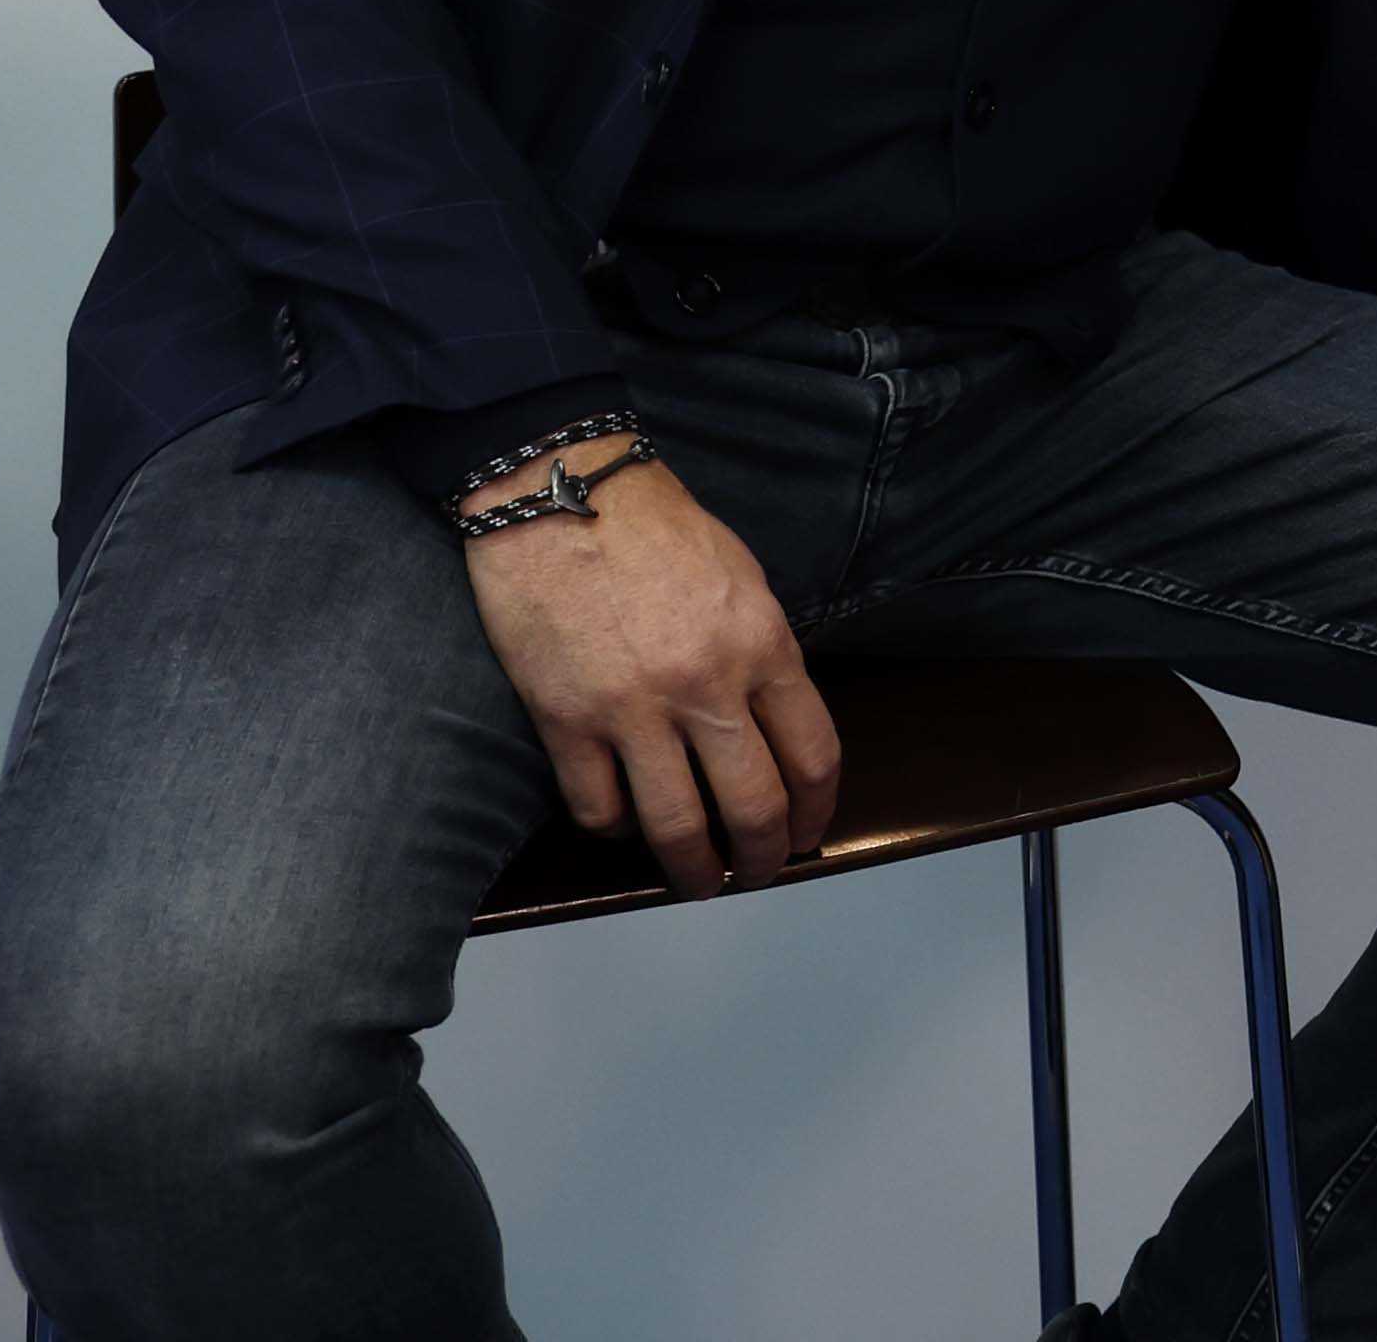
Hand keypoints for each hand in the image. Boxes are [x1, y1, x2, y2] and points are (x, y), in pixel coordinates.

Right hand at [460, 454, 840, 894]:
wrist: (560, 492)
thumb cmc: (658, 527)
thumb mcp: (742, 578)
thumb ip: (763, 651)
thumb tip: (774, 720)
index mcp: (763, 645)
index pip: (813, 754)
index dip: (816, 809)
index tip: (808, 832)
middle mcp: (706, 687)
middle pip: (753, 806)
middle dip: (763, 857)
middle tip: (757, 875)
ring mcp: (633, 711)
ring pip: (676, 825)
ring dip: (693, 869)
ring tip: (697, 883)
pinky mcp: (565, 722)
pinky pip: (598, 808)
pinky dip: (615, 830)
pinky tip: (623, 825)